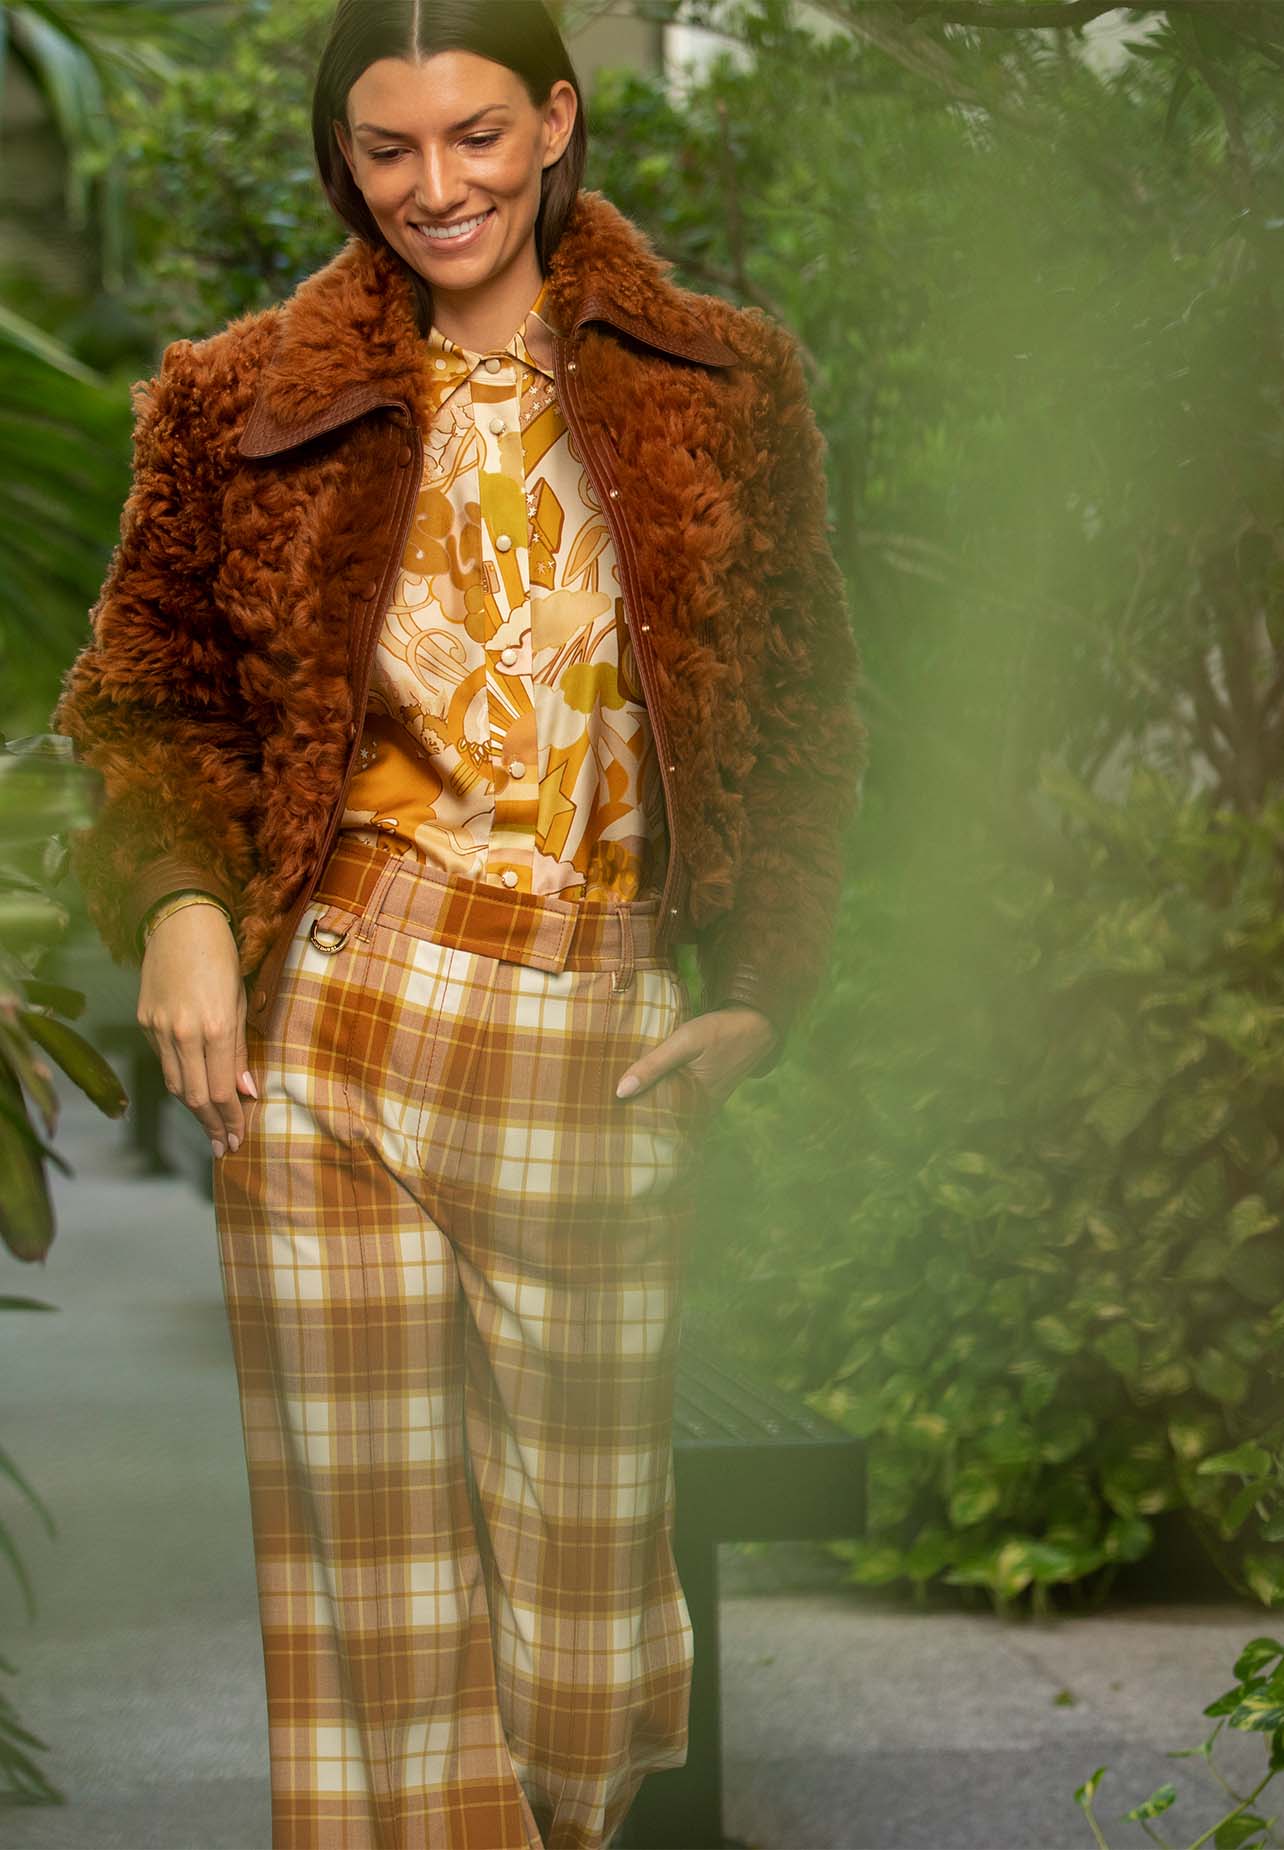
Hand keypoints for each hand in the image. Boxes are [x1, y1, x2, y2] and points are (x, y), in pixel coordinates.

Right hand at [136, 903, 256, 1156]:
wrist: (181, 923)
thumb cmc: (221, 959)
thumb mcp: (240, 1002)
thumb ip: (240, 1050)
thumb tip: (245, 1091)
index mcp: (215, 1027)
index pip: (221, 1090)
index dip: (231, 1118)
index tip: (238, 1139)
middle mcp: (183, 1033)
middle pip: (194, 1095)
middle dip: (211, 1125)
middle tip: (223, 1145)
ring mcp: (158, 1028)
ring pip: (174, 1084)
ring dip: (193, 1110)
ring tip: (210, 1127)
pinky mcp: (143, 1022)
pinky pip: (162, 1061)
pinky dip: (177, 1080)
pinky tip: (191, 1090)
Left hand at [615, 1003, 778, 1111]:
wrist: (756, 1022)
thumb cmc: (720, 1031)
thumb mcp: (685, 1041)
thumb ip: (654, 1064)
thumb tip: (620, 1092)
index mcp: (694, 1104)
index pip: (656, 1124)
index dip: (632, 1125)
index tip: (606, 1124)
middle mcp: (700, 1109)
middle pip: (662, 1118)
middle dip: (637, 1118)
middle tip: (603, 1118)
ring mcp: (704, 1100)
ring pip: (670, 1107)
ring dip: (649, 1104)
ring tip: (615, 1105)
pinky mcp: (705, 1089)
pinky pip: (679, 1096)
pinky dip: (662, 1093)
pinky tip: (643, 1088)